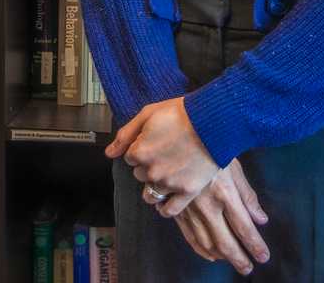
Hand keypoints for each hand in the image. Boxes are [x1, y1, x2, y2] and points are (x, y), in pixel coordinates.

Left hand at [106, 97, 218, 215]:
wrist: (214, 121)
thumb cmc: (182, 114)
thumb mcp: (149, 113)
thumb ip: (125, 134)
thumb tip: (109, 153)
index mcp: (139, 152)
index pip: (130, 157)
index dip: (141, 148)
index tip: (155, 141)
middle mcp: (151, 171)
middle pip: (140, 174)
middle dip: (149, 165)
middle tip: (166, 153)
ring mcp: (169, 184)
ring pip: (150, 194)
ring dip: (155, 185)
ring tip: (168, 173)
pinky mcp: (186, 192)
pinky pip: (169, 210)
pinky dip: (166, 206)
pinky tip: (169, 197)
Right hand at [173, 159, 270, 274]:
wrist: (177, 139)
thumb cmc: (211, 149)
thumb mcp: (234, 167)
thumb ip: (247, 196)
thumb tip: (261, 219)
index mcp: (225, 194)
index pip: (244, 227)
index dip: (255, 245)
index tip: (263, 257)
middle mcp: (208, 206)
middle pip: (226, 242)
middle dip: (239, 259)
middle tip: (248, 268)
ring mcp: (190, 210)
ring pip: (207, 243)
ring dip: (222, 256)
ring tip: (234, 261)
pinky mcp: (176, 210)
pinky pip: (189, 236)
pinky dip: (201, 249)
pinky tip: (210, 254)